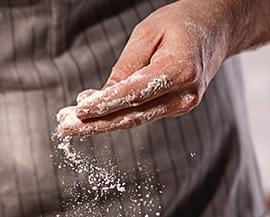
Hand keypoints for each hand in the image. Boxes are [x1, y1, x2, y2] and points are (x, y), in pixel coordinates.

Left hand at [57, 0, 232, 136]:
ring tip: (69, 125)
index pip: (133, 95)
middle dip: (93, 124)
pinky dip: (114, 117)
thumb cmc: (181, 23)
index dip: (103, 105)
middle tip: (64, 128)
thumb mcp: (148, 32)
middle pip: (130, 117)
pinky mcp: (174, 109)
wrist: (217, 28)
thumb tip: (100, 97)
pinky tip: (90, 116)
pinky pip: (139, 116)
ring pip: (133, 120)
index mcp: (179, 70)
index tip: (77, 112)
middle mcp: (183, 95)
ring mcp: (181, 106)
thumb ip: (126, 67)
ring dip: (99, 124)